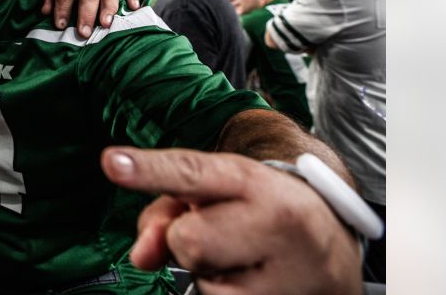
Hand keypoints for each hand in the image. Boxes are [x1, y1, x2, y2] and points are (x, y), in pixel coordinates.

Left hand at [101, 146, 361, 294]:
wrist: (333, 249)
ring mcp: (288, 275)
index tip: (112, 163)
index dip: (149, 169)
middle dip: (189, 241)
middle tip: (222, 234)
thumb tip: (140, 256)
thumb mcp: (218, 193)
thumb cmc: (261, 212)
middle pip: (187, 239)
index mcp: (254, 182)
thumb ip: (166, 209)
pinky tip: (254, 282)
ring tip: (245, 259)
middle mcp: (277, 223)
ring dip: (211, 274)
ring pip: (203, 283)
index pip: (191, 172)